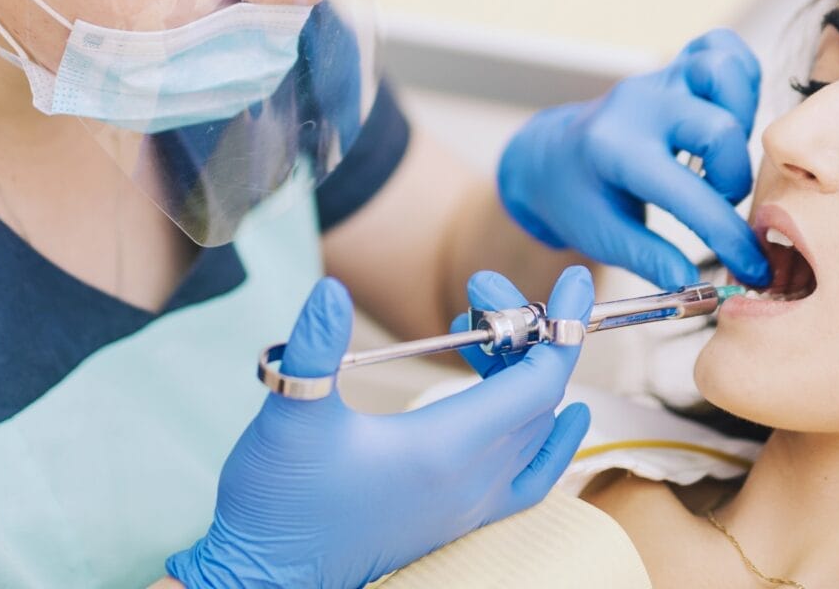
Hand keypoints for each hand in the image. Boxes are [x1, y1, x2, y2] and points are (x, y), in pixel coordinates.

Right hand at [166, 266, 595, 588]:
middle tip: (481, 290)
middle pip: (539, 399)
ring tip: (488, 333)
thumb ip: (313, 348)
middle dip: (523, 334)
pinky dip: (549, 443)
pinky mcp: (453, 520)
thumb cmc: (277, 502)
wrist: (265, 577)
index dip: (558, 326)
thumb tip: (331, 289)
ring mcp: (467, 506)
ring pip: (534, 434)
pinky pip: (529, 480)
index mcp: (446, 451)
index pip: (538, 382)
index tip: (572, 278)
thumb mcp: (288, 416)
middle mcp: (471, 483)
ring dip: (526, 377)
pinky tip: (559, 424)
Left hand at [497, 29, 771, 290]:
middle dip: (733, 177)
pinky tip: (729, 118)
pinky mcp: (675, 68)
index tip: (752, 268)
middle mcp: (639, 105)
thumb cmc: (575, 196)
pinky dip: (740, 79)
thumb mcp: (603, 236)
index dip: (729, 237)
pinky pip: (722, 48)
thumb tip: (704, 293)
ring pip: (724, 70)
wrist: (550, 156)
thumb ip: (654, 262)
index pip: (689, 193)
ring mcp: (659, 79)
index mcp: (614, 150)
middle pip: (720, 127)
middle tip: (717, 200)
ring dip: (741, 118)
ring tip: (722, 156)